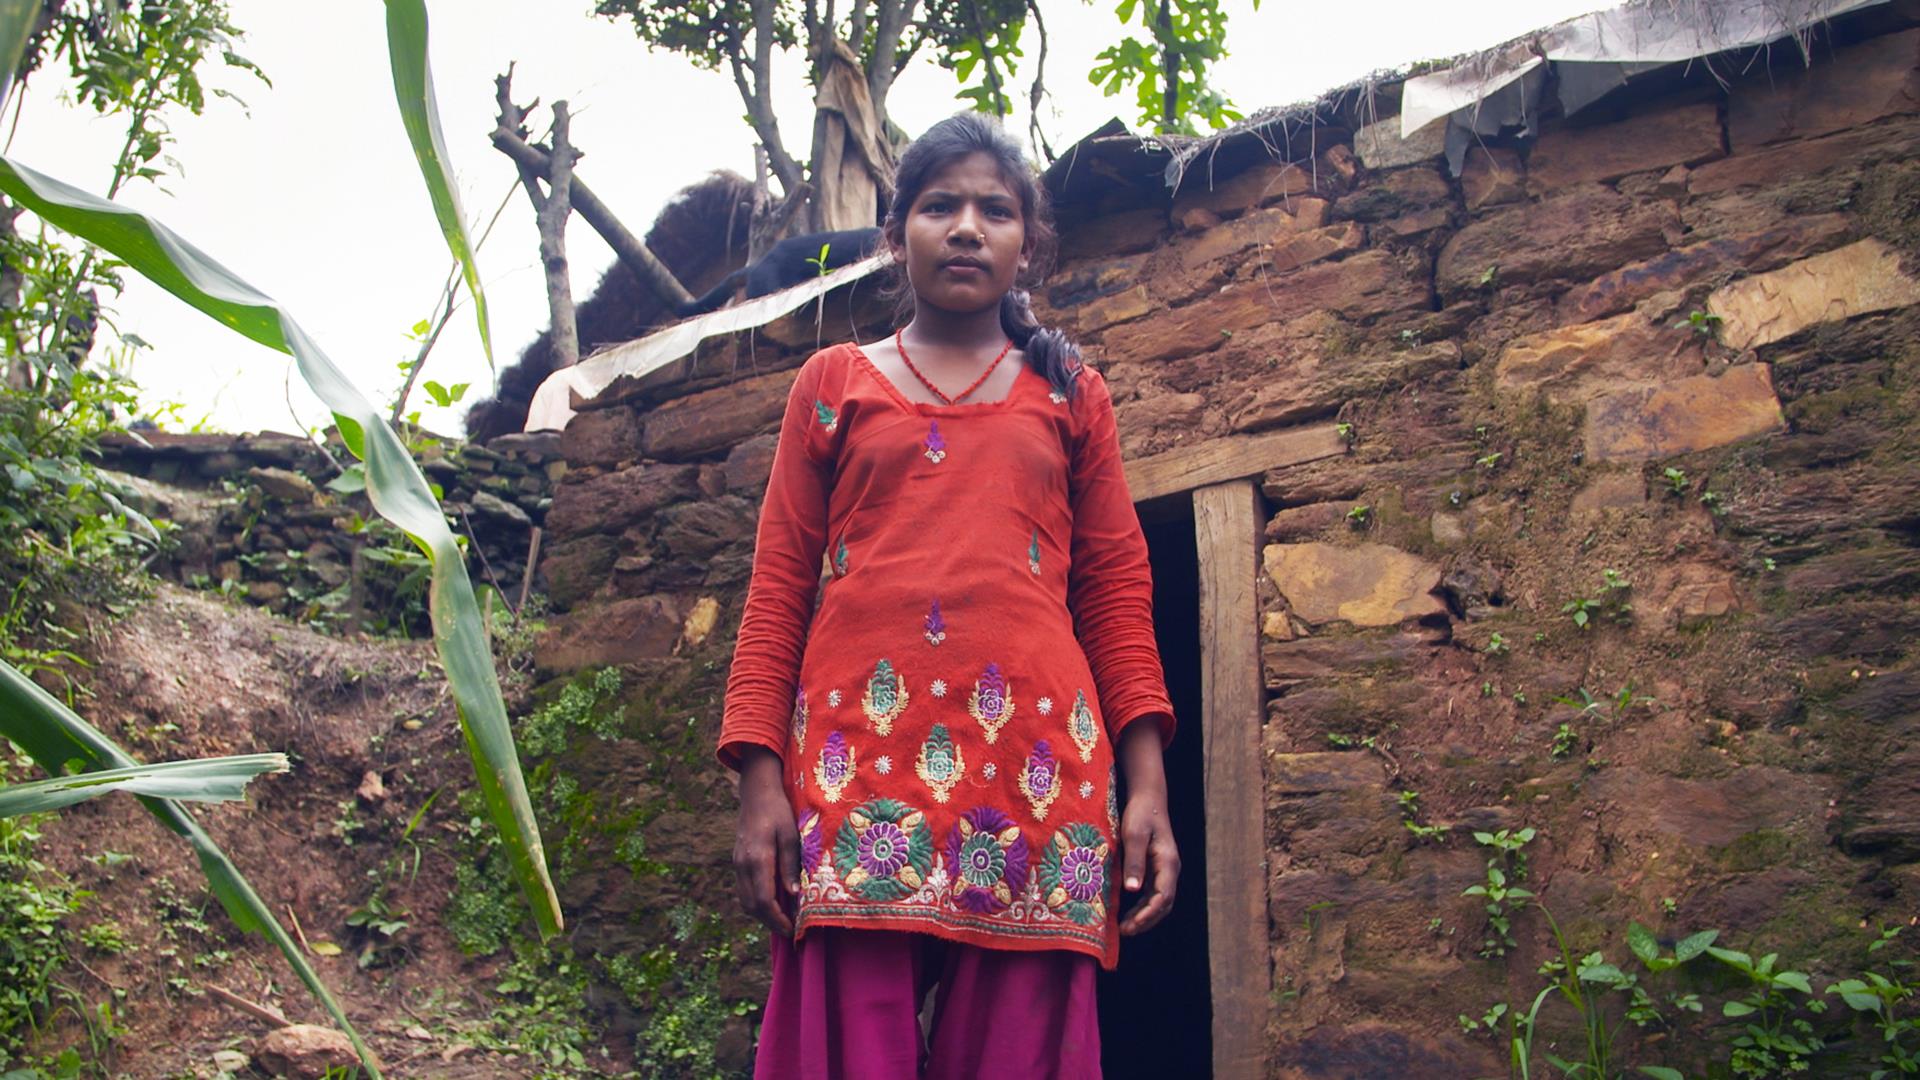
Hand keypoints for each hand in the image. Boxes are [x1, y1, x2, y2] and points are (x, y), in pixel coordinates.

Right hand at [732, 745, 798, 935]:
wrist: (756, 792)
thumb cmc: (778, 810)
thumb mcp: (791, 835)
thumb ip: (790, 865)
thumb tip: (792, 895)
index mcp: (758, 858)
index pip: (764, 900)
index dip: (778, 919)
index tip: (793, 931)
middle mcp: (743, 865)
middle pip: (752, 906)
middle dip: (771, 922)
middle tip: (791, 931)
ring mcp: (737, 864)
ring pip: (746, 900)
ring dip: (763, 915)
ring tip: (784, 920)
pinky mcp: (738, 862)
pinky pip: (744, 890)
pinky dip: (757, 902)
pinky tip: (774, 903)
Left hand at [1116, 716, 1177, 935]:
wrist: (1148, 796)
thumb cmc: (1140, 813)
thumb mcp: (1134, 835)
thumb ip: (1134, 862)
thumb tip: (1132, 890)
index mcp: (1168, 862)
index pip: (1162, 897)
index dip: (1147, 915)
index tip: (1131, 927)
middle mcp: (1170, 869)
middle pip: (1163, 904)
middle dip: (1146, 921)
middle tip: (1124, 932)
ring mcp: (1165, 869)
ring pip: (1159, 901)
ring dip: (1144, 916)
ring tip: (1124, 928)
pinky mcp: (1156, 868)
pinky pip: (1153, 893)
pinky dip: (1142, 906)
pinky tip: (1127, 912)